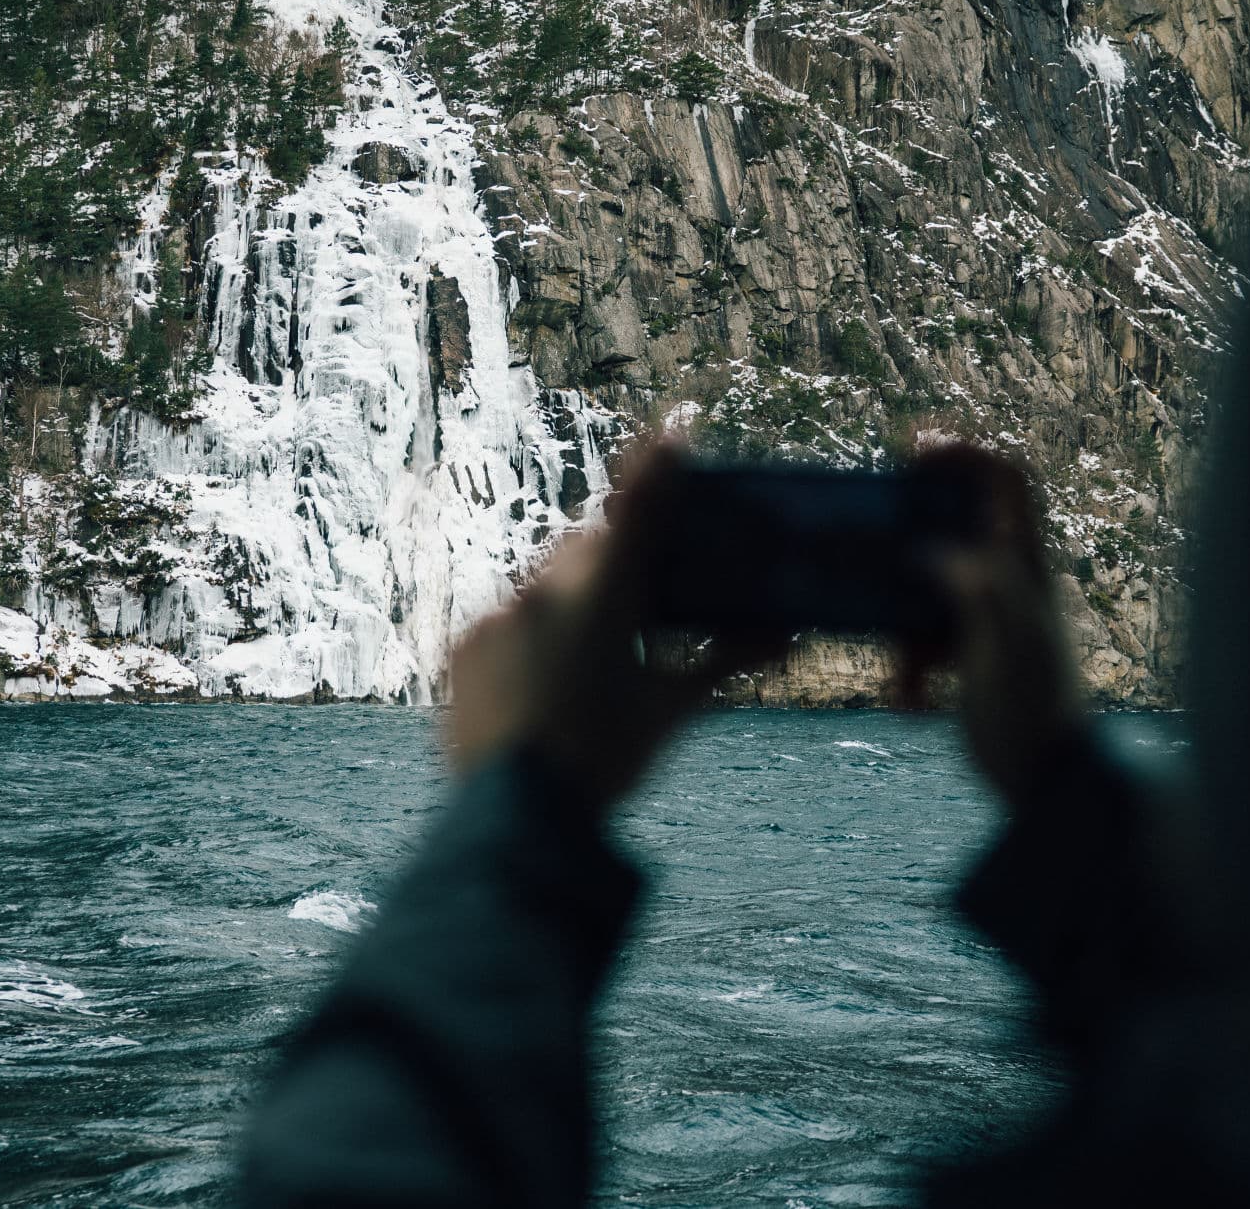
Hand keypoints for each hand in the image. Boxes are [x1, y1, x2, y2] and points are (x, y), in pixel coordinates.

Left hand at [445, 441, 781, 809]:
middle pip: (587, 550)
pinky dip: (528, 635)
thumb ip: (722, 661)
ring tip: (586, 659)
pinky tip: (543, 680)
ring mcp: (500, 614)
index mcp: (603, 597)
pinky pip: (506, 619)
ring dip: (568, 604)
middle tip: (633, 599)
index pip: (638, 513)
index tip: (670, 436)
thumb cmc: (605, 759)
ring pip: (543, 585)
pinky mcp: (466, 643)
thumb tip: (783, 637)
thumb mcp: (669, 710)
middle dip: (611, 560)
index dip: (655, 471)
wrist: (516, 814)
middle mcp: (545, 591)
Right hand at [895, 445, 1085, 804]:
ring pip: (923, 592)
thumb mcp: (1008, 647)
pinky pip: (918, 643)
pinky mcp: (963, 654)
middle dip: (907, 541)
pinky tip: (910, 701)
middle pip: (950, 527)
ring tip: (904, 674)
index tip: (912, 455)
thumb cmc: (1038, 712)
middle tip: (867, 548)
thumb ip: (979, 590)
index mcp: (1027, 567)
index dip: (964, 456)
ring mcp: (982, 617)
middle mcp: (1006, 581)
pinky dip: (906, 669)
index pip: (1007, 484)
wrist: (1045, 782)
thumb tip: (931, 547)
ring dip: (901, 628)